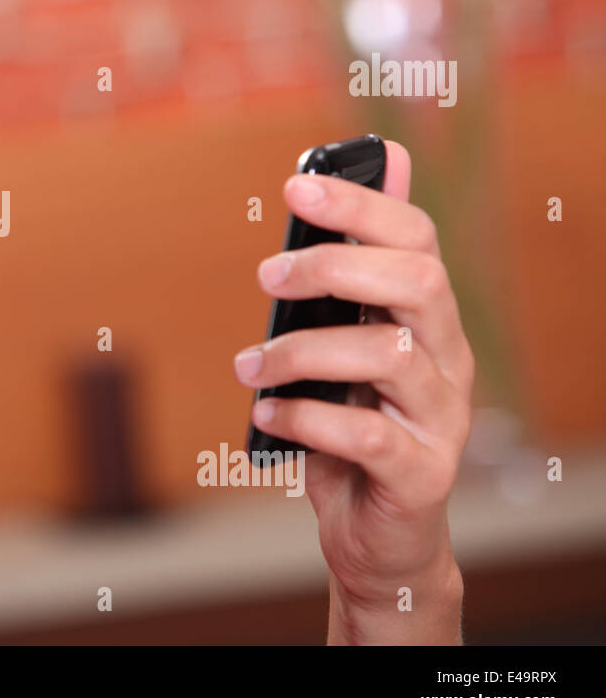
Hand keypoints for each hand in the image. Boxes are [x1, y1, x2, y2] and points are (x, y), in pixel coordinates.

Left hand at [233, 140, 472, 643]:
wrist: (379, 532)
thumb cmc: (352, 426)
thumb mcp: (344, 346)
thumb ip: (349, 275)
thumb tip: (377, 165)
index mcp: (428, 319)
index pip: (418, 240)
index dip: (361, 206)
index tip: (295, 187)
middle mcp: (448, 360)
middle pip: (419, 282)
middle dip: (333, 267)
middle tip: (267, 276)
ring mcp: (442, 418)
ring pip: (387, 354)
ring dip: (301, 350)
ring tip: (250, 367)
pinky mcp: (422, 474)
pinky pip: (364, 433)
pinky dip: (304, 417)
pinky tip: (266, 413)